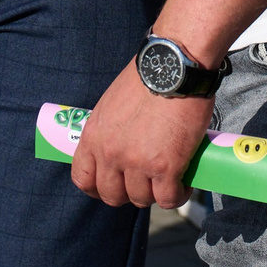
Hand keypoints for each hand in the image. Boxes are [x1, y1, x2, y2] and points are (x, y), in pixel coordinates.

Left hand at [71, 59, 215, 208]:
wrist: (174, 66)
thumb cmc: (148, 77)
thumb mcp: (112, 104)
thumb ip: (110, 130)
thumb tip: (119, 145)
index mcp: (94, 137)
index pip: (83, 178)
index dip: (97, 189)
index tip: (112, 186)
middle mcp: (111, 154)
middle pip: (112, 195)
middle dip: (130, 193)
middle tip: (146, 183)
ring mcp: (138, 163)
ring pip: (142, 199)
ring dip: (156, 193)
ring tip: (169, 180)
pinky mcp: (166, 168)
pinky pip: (168, 198)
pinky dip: (177, 195)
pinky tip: (184, 183)